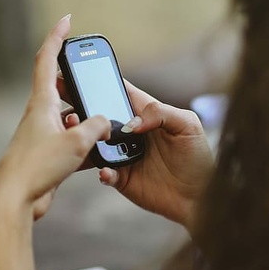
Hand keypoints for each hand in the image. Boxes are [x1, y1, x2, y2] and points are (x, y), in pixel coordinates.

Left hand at [0, 14, 110, 220]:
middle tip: (95, 82)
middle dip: (79, 84)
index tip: (66, 20)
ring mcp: (42, 134)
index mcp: (41, 103)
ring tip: (103, 130)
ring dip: (87, 121)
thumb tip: (105, 122)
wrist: (16, 199)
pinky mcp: (47, 154)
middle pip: (61, 88)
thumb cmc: (39, 165)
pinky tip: (98, 155)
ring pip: (70, 118)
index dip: (57, 37)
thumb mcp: (77, 141)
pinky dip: (86, 144)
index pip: (47, 60)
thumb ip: (97, 126)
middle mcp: (40, 115)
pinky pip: (72, 141)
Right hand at [93, 83, 213, 229]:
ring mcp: (123, 155)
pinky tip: (106, 171)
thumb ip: (161, 113)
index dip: (99, 81)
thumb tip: (132, 124)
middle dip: (81, 108)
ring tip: (79, 134)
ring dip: (85, 139)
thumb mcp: (188, 125)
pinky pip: (104, 172)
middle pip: (100, 116)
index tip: (80, 73)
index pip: (119, 91)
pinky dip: (103, 171)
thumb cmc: (198, 157)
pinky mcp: (122, 178)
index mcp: (145, 113)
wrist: (200, 196)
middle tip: (67, 106)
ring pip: (95, 143)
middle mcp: (130, 132)